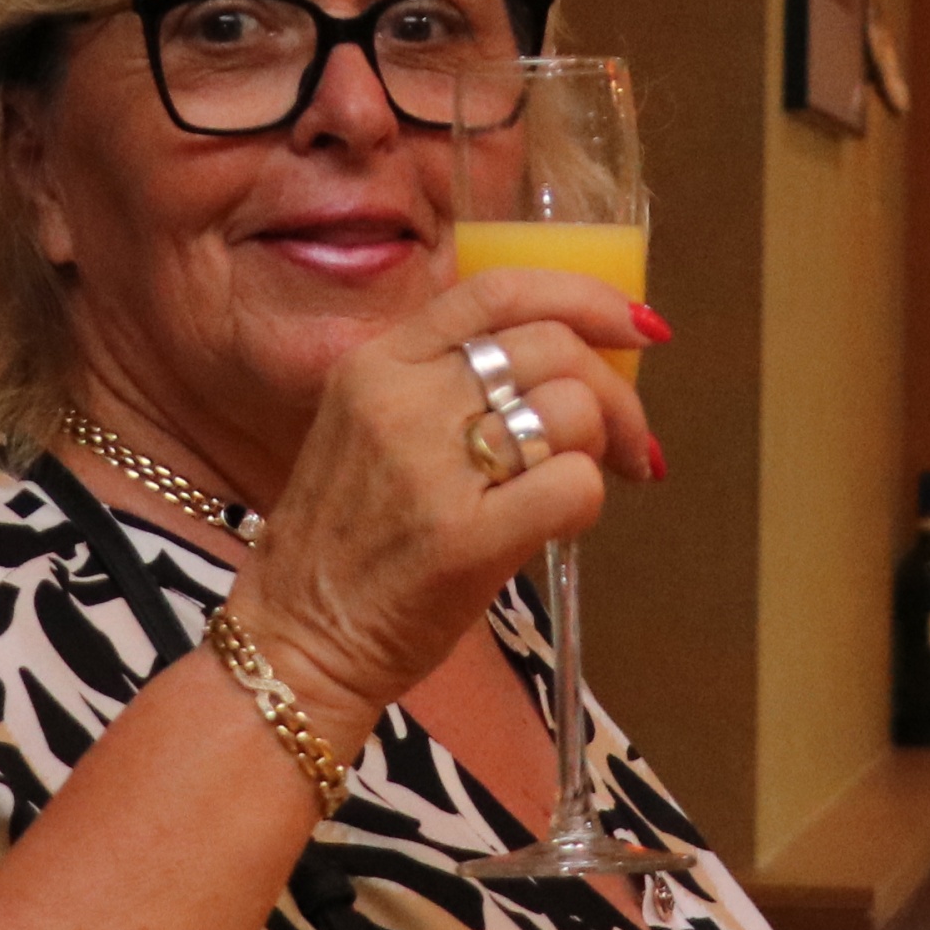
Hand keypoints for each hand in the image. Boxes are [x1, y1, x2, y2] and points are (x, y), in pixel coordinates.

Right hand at [220, 269, 668, 732]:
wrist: (296, 639)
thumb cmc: (347, 543)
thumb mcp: (369, 427)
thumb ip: (445, 383)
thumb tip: (566, 360)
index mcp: (377, 362)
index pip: (498, 290)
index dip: (584, 297)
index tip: (633, 325)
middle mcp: (400, 399)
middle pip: (552, 346)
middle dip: (616, 390)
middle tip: (630, 438)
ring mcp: (429, 468)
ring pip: (571, 408)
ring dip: (609, 444)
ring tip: (598, 479)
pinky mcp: (464, 539)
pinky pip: (574, 485)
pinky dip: (590, 501)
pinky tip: (564, 524)